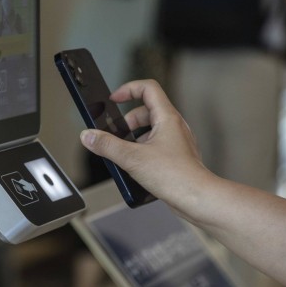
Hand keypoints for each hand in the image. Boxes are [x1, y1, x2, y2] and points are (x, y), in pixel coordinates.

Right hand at [78, 80, 213, 213]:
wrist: (196, 198)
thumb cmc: (175, 176)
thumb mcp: (132, 158)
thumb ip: (107, 145)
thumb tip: (88, 136)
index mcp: (167, 117)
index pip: (147, 88)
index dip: (128, 89)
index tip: (114, 99)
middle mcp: (174, 126)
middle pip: (146, 111)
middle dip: (127, 122)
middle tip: (116, 135)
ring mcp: (177, 142)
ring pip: (151, 130)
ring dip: (134, 139)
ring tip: (125, 154)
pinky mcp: (176, 157)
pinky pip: (156, 146)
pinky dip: (143, 151)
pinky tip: (136, 167)